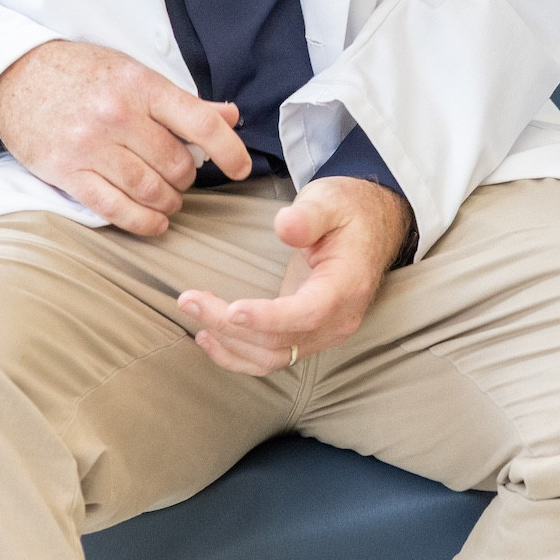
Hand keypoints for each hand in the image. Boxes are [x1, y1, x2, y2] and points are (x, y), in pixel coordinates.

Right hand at [0, 39, 253, 237]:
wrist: (16, 74)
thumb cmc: (82, 73)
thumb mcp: (134, 72)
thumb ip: (182, 101)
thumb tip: (230, 116)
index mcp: (141, 85)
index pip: (200, 123)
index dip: (230, 150)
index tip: (241, 168)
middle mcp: (117, 115)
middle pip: (176, 163)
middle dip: (187, 177)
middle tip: (182, 176)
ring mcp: (89, 145)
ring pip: (148, 189)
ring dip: (168, 201)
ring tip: (170, 199)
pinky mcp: (66, 171)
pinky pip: (113, 207)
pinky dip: (141, 221)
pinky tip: (155, 221)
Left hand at [174, 175, 413, 375]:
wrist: (372, 228)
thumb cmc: (348, 212)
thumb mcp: (331, 201)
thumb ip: (308, 215)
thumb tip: (285, 226)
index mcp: (347, 285)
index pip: (307, 313)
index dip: (268, 317)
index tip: (232, 310)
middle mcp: (338, 319)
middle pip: (279, 340)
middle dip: (228, 325)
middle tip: (188, 299)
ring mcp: (324, 333)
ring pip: (270, 357)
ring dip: (227, 342)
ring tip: (194, 314)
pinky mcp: (308, 336)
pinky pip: (272, 358)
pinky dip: (237, 354)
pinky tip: (209, 339)